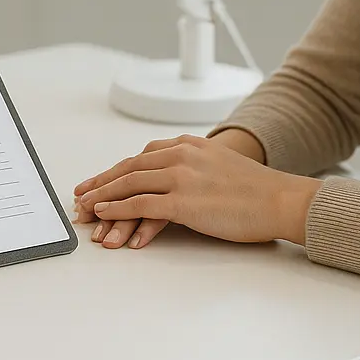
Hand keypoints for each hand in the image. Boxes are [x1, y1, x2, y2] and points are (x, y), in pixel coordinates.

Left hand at [72, 133, 319, 249]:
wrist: (279, 199)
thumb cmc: (254, 189)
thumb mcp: (218, 163)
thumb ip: (192, 166)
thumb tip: (170, 180)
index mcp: (188, 144)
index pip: (140, 156)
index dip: (115, 171)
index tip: (97, 182)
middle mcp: (180, 155)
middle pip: (128, 167)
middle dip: (100, 183)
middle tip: (80, 195)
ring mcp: (181, 177)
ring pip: (129, 184)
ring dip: (103, 197)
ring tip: (85, 209)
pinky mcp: (184, 201)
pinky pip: (141, 204)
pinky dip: (119, 209)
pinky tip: (105, 215)